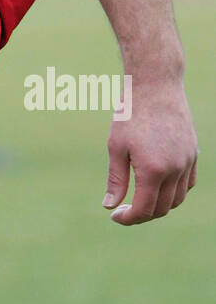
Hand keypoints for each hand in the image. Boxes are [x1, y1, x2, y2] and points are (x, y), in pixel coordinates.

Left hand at [104, 74, 197, 224]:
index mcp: (153, 170)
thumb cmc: (130, 114)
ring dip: (160, 205)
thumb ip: (116, 179)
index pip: (144, 209)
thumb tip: (109, 206)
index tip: (115, 215)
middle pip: (162, 208)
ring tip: (141, 198)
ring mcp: (188, 162)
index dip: (128, 218)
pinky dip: (175, 191)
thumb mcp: (116, 147)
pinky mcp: (193, 153)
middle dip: (143, 214)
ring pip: (178, 198)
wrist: (155, 86)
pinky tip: (159, 185)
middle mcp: (175, 169)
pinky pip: (188, 183)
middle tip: (124, 209)